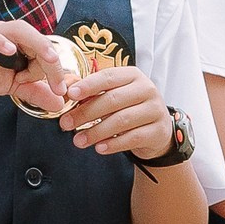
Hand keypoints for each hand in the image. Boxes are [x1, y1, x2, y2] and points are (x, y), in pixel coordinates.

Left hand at [60, 65, 174, 157]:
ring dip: (96, 132)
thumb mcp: (111, 95)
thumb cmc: (128, 108)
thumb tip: (66, 89)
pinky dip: (113, 144)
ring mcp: (155, 110)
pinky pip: (133, 138)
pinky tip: (99, 148)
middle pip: (112, 100)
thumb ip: (90, 91)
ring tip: (78, 141)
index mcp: (132, 75)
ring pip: (122, 120)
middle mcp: (146, 89)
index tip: (70, 94)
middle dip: (86, 112)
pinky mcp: (158, 131)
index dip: (88, 85)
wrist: (156, 130)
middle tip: (66, 124)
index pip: (108, 77)